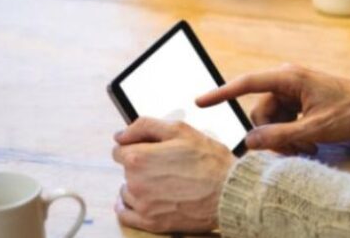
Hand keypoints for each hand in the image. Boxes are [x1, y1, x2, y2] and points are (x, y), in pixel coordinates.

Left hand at [110, 117, 234, 234]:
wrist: (229, 193)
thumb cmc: (209, 160)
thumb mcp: (180, 130)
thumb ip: (145, 126)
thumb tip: (120, 135)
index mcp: (139, 157)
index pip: (119, 150)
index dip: (136, 146)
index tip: (151, 150)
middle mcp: (135, 182)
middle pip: (126, 170)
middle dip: (141, 166)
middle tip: (166, 166)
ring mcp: (142, 204)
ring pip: (126, 191)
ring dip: (138, 186)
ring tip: (164, 183)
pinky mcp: (150, 223)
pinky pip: (125, 214)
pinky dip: (130, 207)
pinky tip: (145, 201)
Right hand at [197, 64, 349, 154]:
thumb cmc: (348, 111)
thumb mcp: (315, 128)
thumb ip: (281, 135)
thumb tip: (250, 141)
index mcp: (288, 78)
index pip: (246, 83)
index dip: (221, 93)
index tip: (200, 101)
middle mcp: (286, 80)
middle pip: (260, 111)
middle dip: (272, 133)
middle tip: (296, 148)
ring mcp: (291, 90)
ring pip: (270, 119)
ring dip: (284, 136)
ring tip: (308, 145)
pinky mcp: (297, 100)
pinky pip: (282, 120)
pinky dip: (290, 133)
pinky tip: (309, 141)